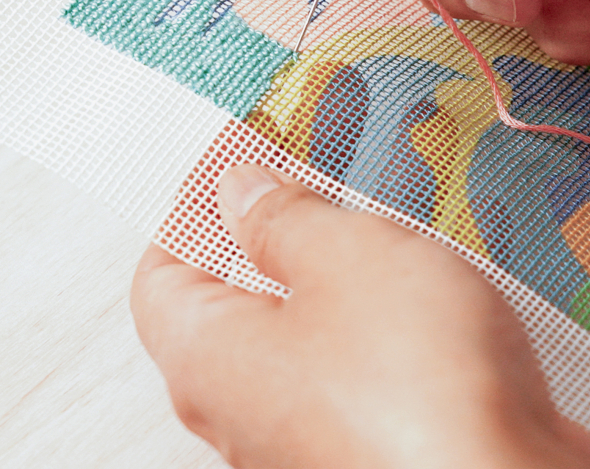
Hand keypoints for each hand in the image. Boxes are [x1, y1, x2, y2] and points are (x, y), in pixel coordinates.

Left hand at [131, 166, 589, 468]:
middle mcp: (247, 412)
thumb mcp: (344, 256)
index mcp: (211, 361)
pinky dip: (372, 316)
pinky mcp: (373, 443)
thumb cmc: (417, 377)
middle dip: (270, 230)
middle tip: (314, 175)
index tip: (241, 156)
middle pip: (232, 305)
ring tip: (379, 218)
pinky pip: (353, 364)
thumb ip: (282, 219)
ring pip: (301, 334)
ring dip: (332, 271)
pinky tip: (421, 286)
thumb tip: (238, 192)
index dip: (194, 206)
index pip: (161, 276)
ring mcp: (309, 435)